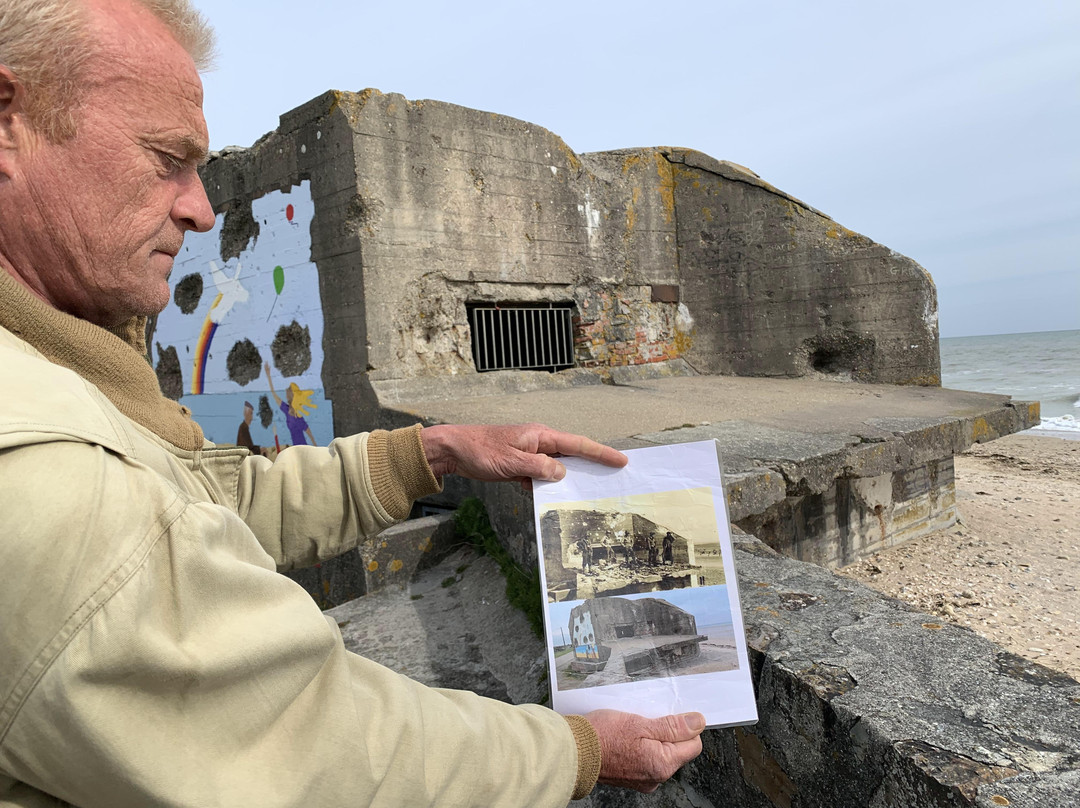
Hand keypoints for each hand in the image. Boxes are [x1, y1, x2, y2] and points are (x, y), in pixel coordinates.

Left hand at [419, 423, 626, 486]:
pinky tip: (546, 495)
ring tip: (587, 492)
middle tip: (613, 478)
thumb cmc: (479, 451)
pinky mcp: (519, 463)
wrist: (452, 450)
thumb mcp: (511, 462)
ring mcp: (529, 452)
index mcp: (540, 435)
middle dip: (592, 465)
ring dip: (566, 479)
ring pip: (556, 467)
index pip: (577, 444)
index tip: (621, 461)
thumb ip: (538, 468)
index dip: (601, 453)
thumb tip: (562, 473)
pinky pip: (540, 474)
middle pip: (572, 454)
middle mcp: (538, 441)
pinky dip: (545, 484)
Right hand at [586, 710, 704, 792]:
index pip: (693, 744)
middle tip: (646, 719)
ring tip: (633, 728)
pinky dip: (640, 746)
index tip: (671, 715)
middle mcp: (656, 777)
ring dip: (652, 738)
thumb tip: (697, 723)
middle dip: (666, 732)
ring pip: (660, 753)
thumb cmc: (602, 736)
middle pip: (677, 749)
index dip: (685, 727)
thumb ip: (672, 726)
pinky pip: (646, 758)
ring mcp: (643, 779)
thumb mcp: (640, 723)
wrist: (573, 751)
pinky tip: (626, 737)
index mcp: (662, 764)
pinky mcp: (631, 777)